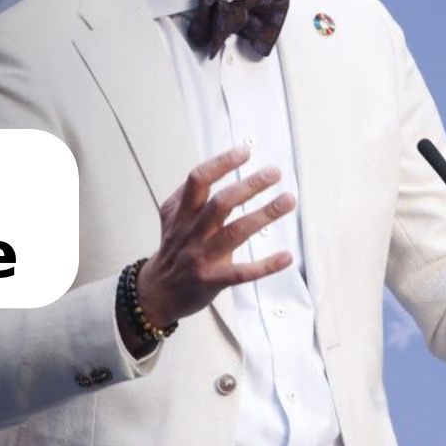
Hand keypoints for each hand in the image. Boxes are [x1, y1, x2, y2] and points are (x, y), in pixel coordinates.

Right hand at [138, 146, 294, 327]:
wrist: (158, 292)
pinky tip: (285, 256)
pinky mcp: (213, 280)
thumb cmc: (172, 252)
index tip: (244, 152)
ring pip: (236, 232)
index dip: (221, 164)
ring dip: (264, 215)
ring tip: (287, 201)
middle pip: (221, 203)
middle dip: (250, 185)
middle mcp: (192, 232)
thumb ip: (189, 194)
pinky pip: (242, 272)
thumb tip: (214, 168)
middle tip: (274, 173)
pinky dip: (266, 265)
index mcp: (181, 213)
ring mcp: (203, 257)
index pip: (198, 180)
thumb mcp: (171, 217)